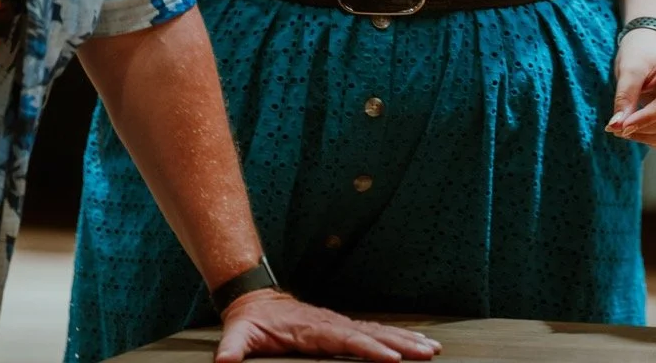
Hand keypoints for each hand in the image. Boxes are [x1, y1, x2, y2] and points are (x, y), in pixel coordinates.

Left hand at [215, 288, 441, 361]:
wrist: (256, 299)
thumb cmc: (251, 322)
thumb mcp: (238, 334)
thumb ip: (233, 349)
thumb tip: (224, 362)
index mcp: (313, 329)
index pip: (347, 340)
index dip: (370, 349)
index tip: (392, 359)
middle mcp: (332, 324)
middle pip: (372, 334)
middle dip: (401, 344)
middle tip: (427, 352)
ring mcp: (339, 325)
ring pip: (379, 331)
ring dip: (406, 340)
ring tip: (431, 348)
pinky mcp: (342, 329)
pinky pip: (374, 332)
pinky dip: (396, 338)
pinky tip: (413, 344)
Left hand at [604, 27, 655, 149]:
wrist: (649, 45)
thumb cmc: (639, 53)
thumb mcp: (629, 69)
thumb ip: (624, 97)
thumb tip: (616, 125)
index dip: (644, 119)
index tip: (621, 127)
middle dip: (643, 130)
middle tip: (616, 128)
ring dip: (649, 139)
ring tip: (625, 130)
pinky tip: (638, 131)